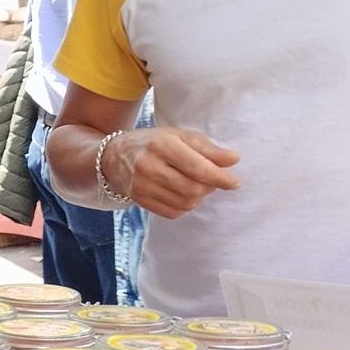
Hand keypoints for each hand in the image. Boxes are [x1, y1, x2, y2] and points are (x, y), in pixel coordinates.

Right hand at [104, 128, 239, 218]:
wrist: (114, 156)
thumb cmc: (154, 143)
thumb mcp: (180, 136)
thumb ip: (208, 148)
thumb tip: (234, 160)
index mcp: (162, 144)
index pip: (198, 168)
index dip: (221, 178)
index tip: (234, 182)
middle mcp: (148, 165)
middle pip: (193, 189)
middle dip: (209, 188)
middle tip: (210, 180)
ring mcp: (141, 185)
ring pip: (185, 203)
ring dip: (198, 197)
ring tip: (195, 185)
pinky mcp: (138, 199)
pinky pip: (173, 213)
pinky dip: (185, 207)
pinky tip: (181, 194)